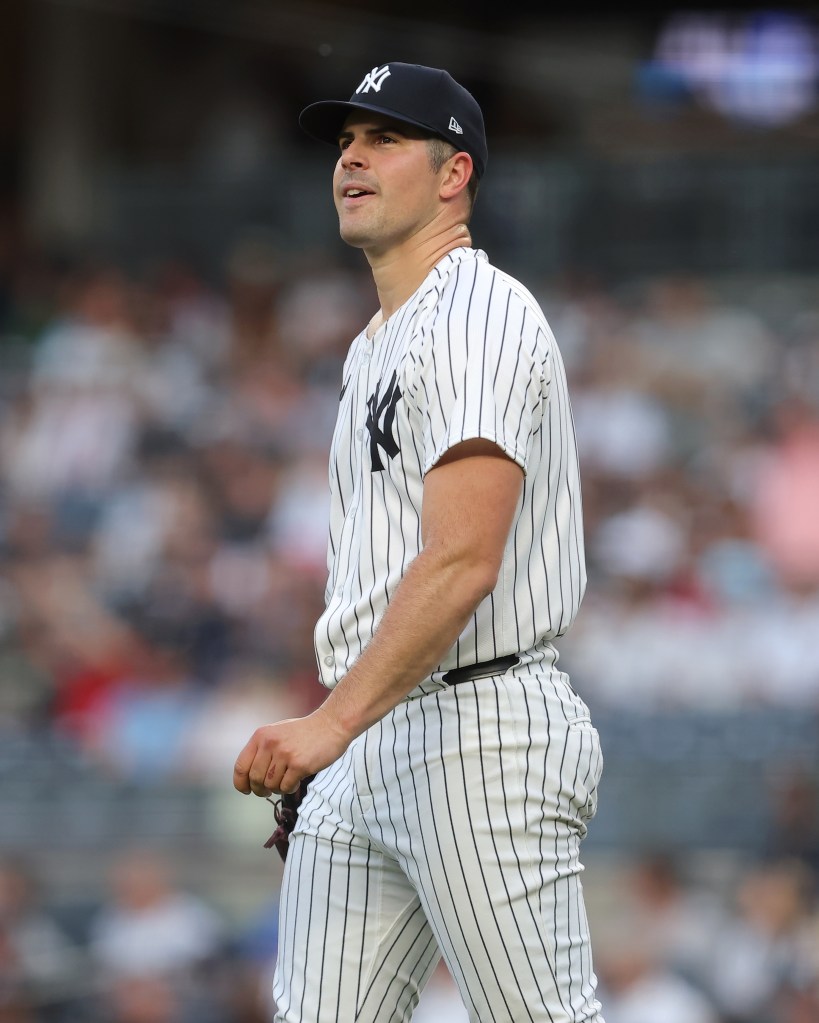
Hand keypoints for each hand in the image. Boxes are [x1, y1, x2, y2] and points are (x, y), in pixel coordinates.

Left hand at [233, 706, 350, 796]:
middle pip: (255, 779)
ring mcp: (285, 754)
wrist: (332, 725)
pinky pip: (286, 787)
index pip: (241, 765)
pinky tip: (296, 780)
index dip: (240, 783)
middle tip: (267, 791)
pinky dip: (290, 788)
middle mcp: (270, 744)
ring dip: (278, 788)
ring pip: (270, 785)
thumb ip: (263, 750)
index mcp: (261, 736)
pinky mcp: (299, 765)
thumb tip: (250, 777)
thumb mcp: (278, 733)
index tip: (246, 789)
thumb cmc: (305, 732)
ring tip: (287, 779)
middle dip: (260, 790)